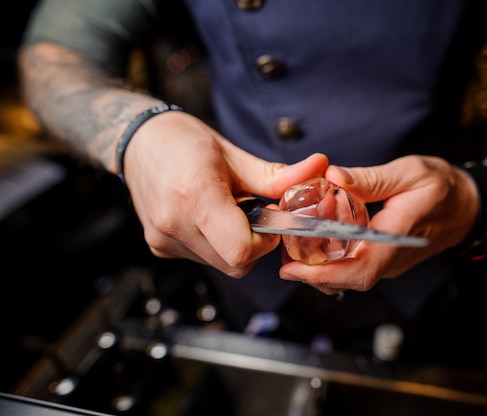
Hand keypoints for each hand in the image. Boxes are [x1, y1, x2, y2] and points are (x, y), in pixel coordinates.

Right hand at [122, 110, 328, 276]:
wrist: (138, 143)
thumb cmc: (185, 142)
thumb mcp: (235, 155)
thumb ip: (278, 175)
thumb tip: (321, 166)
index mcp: (195, 196)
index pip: (243, 251)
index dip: (266, 242)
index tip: (269, 219)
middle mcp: (174, 224)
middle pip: (235, 264)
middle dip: (254, 245)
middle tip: (252, 213)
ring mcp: (163, 240)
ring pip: (220, 264)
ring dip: (235, 245)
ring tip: (227, 211)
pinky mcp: (159, 248)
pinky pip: (203, 258)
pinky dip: (216, 244)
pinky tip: (209, 218)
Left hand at [278, 155, 478, 293]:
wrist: (468, 206)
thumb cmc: (443, 188)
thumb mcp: (411, 172)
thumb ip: (371, 178)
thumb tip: (333, 177)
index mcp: (398, 237)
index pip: (360, 269)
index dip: (323, 274)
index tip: (291, 269)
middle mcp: (391, 259)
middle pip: (346, 279)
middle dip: (310, 270)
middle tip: (283, 247)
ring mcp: (388, 263)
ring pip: (347, 277)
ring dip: (317, 265)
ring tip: (295, 239)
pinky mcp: (384, 260)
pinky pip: (354, 268)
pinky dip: (330, 259)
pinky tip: (317, 238)